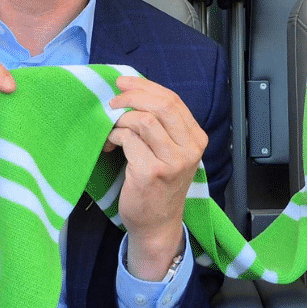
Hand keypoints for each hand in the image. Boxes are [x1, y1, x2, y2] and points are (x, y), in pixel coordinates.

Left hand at [107, 75, 207, 279]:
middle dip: (132, 96)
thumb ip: (162, 125)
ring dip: (120, 120)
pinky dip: (115, 137)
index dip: (145, 86)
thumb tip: (133, 91)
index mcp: (196, 139)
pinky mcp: (151, 172)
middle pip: (161, 105)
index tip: (123, 83)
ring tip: (112, 130)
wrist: (157, 224)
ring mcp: (172, 162)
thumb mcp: (171, 152)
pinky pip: (128, 140)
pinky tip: (110, 145)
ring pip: (143, 120)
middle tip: (113, 101)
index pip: (172, 100)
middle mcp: (189, 149)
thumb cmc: (159, 185)